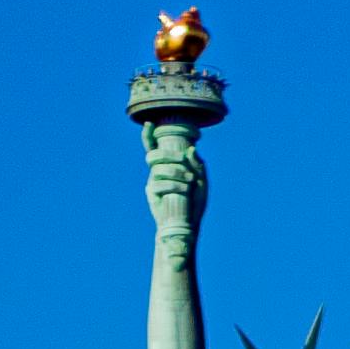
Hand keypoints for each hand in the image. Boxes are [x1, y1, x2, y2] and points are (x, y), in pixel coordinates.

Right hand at [142, 122, 207, 237]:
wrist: (188, 225)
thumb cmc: (194, 203)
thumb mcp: (201, 181)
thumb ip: (197, 165)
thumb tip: (192, 149)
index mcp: (167, 166)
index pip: (155, 148)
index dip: (149, 136)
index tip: (149, 123)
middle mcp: (157, 172)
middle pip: (154, 155)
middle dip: (169, 154)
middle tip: (183, 160)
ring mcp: (153, 183)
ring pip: (160, 169)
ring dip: (177, 173)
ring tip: (190, 182)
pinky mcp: (151, 195)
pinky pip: (160, 184)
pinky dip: (175, 185)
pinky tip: (185, 191)